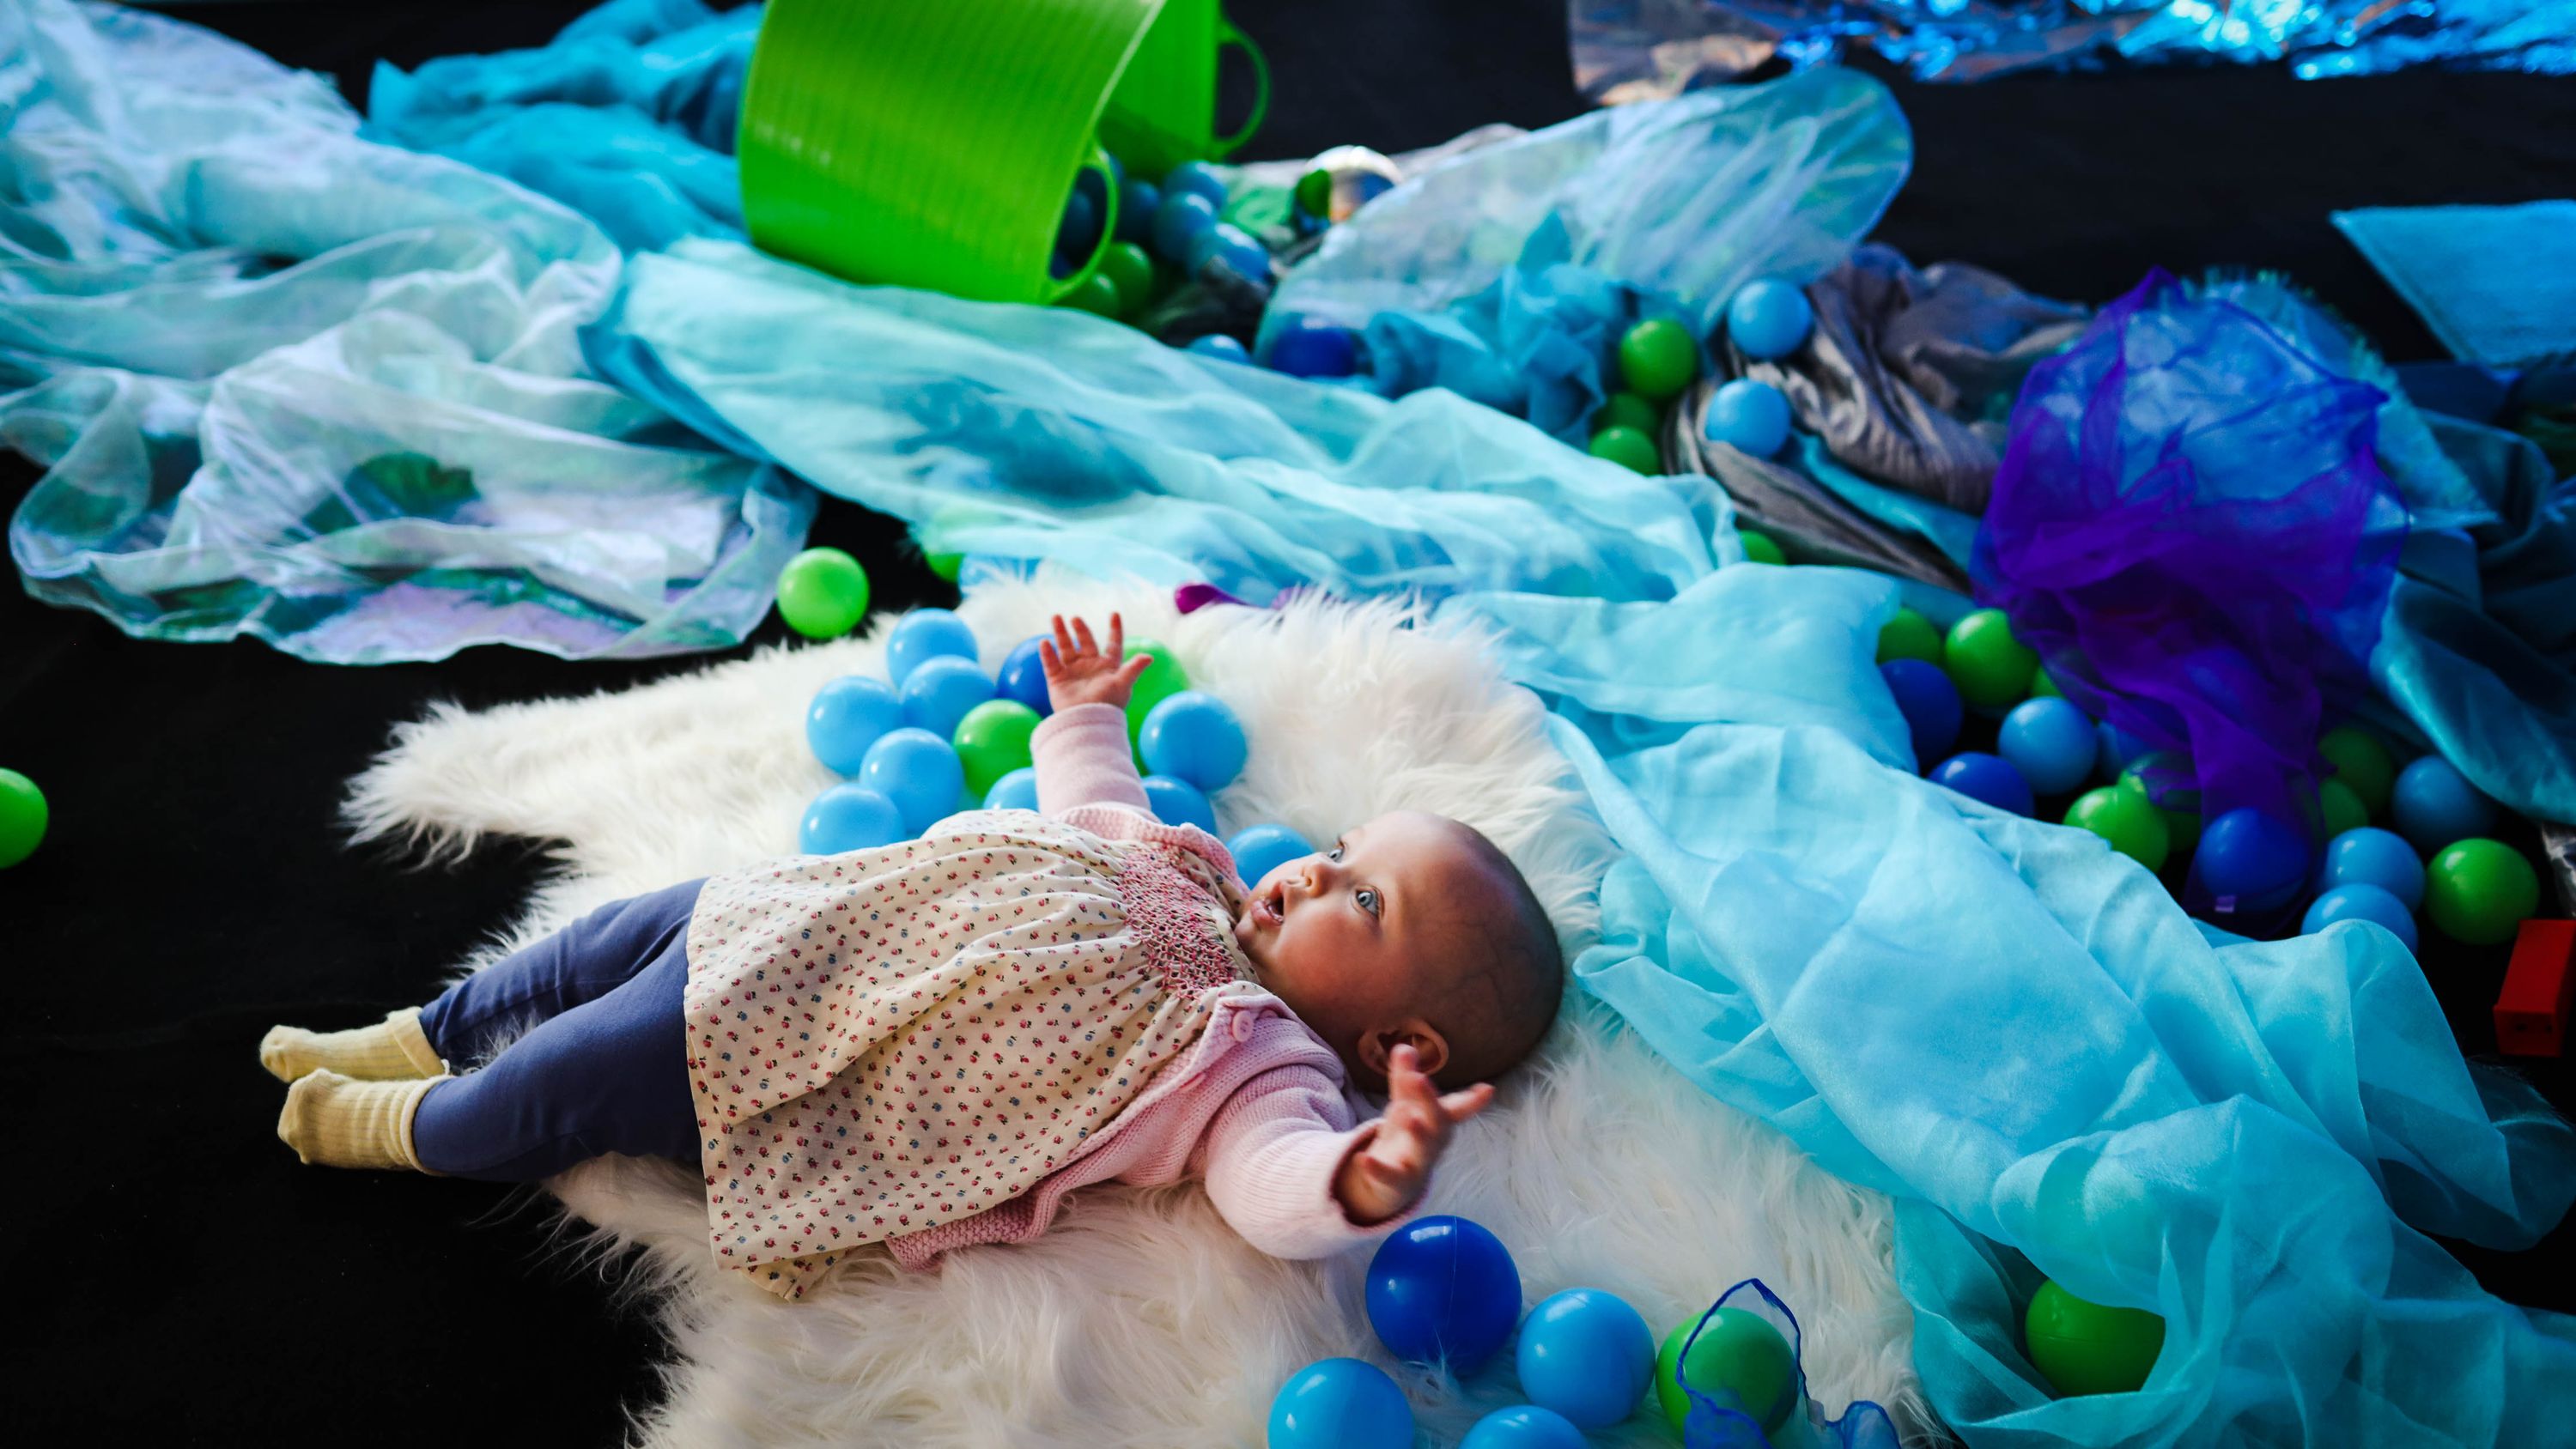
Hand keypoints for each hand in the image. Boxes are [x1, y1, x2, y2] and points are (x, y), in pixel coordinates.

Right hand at [1040, 612, 1150, 712]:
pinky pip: (1051, 663)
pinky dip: (1047, 653)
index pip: (1113, 644)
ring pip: (1066, 648)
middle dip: (1081, 629)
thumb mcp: (1122, 685)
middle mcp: (1090, 666)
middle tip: (1075, 618)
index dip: (1115, 630)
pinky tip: (1045, 642)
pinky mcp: (1057, 680)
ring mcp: (1073, 672)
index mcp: (1108, 667)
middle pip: (1086, 642)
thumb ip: (1134, 669)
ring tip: (1056, 617)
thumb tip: (1150, 656)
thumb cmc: (1108, 704)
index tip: (1114, 614)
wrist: (1087, 722)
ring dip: (1060, 633)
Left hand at [1334, 1044, 1493, 1225]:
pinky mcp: (1398, 1182)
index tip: (1487, 1090)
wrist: (1395, 1184)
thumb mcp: (1405, 1104)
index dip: (1473, 1100)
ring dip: (1419, 1133)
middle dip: (1429, 1100)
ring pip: (1424, 1150)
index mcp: (1438, 1121)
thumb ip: (1405, 1077)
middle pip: (1438, 1122)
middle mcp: (1434, 1142)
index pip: (1456, 1107)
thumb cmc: (1409, 1136)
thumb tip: (1404, 1047)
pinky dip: (1377, 1168)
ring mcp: (1419, 1163)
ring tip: (1409, 1116)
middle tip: (1420, 1079)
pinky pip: (1390, 1176)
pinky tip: (1363, 1158)